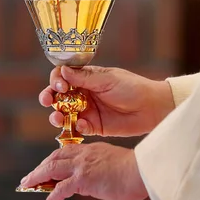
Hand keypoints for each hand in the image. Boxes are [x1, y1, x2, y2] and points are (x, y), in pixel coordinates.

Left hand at [19, 142, 147, 199]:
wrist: (141, 171)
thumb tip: (92, 181)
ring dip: (37, 178)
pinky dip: (50, 198)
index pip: (65, 151)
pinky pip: (60, 189)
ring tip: (27, 186)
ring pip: (51, 169)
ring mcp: (81, 166)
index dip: (52, 159)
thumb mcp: (113, 164)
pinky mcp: (82, 180)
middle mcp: (83, 155)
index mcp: (91, 150)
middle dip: (39, 168)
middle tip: (29, 178)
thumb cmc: (135, 171)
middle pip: (54, 158)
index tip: (45, 166)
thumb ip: (100, 168)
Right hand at [39, 66, 173, 136]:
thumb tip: (63, 70)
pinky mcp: (94, 126)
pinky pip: (78, 128)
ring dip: (57, 115)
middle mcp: (83, 94)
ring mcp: (87, 110)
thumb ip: (85, 77)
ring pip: (64, 114)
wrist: (152, 108)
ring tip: (58, 118)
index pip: (63, 76)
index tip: (60, 85)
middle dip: (49, 98)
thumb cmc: (132, 88)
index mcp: (86, 78)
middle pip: (58, 96)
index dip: (56, 80)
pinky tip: (82, 125)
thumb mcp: (108, 79)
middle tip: (47, 101)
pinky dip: (76, 128)